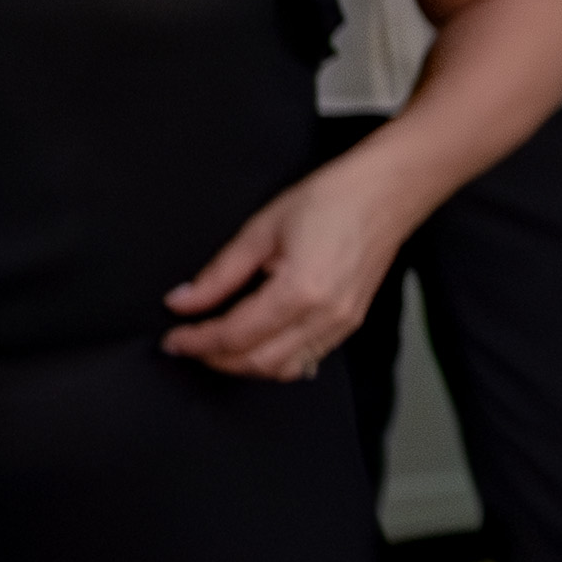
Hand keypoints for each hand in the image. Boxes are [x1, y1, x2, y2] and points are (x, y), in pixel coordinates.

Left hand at [161, 158, 416, 380]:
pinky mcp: (351, 323)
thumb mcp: (262, 229)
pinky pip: (308, 360)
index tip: (174, 338)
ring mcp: (342, 324)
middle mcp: (324, 315)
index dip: (197, 341)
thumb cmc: (332, 199)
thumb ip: (220, 273)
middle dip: (215, 359)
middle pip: (257, 362)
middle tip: (189, 344)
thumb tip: (184, 300)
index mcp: (300, 290)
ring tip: (219, 347)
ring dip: (244, 365)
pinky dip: (276, 360)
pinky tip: (258, 344)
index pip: (235, 334)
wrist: (386, 192)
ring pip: (283, 369)